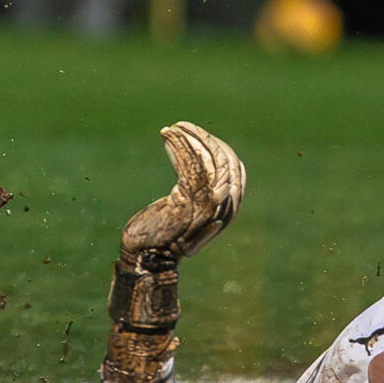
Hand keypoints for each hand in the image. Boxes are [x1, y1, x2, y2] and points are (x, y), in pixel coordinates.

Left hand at [120, 122, 246, 265]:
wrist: (148, 257)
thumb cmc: (162, 231)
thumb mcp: (186, 204)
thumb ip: (196, 184)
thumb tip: (192, 146)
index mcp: (229, 209)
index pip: (235, 168)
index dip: (219, 146)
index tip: (197, 133)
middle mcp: (224, 207)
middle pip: (226, 161)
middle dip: (204, 138)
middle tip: (182, 125)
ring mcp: (211, 206)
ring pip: (211, 160)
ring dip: (191, 138)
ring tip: (172, 128)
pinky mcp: (193, 203)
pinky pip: (193, 164)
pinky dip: (181, 145)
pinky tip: (167, 135)